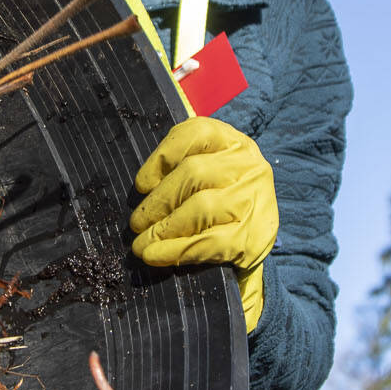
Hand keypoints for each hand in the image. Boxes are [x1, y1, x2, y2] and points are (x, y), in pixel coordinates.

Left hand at [129, 119, 276, 328]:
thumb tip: (143, 190)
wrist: (254, 237)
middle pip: (194, 172)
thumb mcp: (207, 172)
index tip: (142, 184)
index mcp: (233, 142)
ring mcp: (254, 200)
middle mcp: (249, 165)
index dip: (164, 155)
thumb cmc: (220, 199)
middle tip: (136, 223)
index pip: (197, 133)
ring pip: (202, 206)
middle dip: (158, 200)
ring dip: (164, 228)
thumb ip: (178, 170)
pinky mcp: (253, 236)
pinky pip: (209, 242)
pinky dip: (175, 250)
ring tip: (141, 244)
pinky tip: (155, 255)